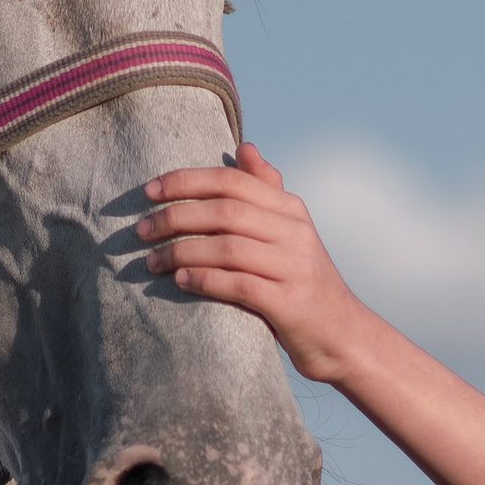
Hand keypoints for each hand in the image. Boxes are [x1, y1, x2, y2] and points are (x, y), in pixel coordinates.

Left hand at [139, 142, 372, 382]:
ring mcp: (294, 268)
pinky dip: (205, 280)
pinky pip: (239, 285)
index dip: (186, 181)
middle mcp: (295, 233)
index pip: (232, 181)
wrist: (344, 337)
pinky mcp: (290, 304)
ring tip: (151, 261)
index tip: (149, 190)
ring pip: (228, 248)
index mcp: (291, 210)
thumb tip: (245, 148)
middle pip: (225, 212)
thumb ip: (266, 192)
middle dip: (175, 217)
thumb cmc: (302, 282)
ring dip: (181, 251)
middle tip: (140, 230)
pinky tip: (180, 281)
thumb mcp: (291, 233)